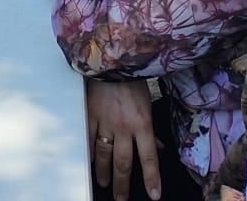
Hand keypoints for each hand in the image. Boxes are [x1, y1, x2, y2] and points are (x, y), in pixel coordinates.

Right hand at [86, 78, 159, 200]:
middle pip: (123, 162)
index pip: (149, 158)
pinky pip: (88, 139)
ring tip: (102, 184)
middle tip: (121, 198)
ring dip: (103, 173)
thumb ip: (150, 129)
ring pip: (104, 155)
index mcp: (142, 124)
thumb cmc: (132, 79)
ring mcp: (105, 122)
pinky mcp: (89, 115)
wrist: (111, 59)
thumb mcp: (147, 104)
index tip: (154, 196)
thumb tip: (159, 146)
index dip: (152, 179)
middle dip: (122, 184)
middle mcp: (124, 127)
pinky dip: (88, 152)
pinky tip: (87, 162)